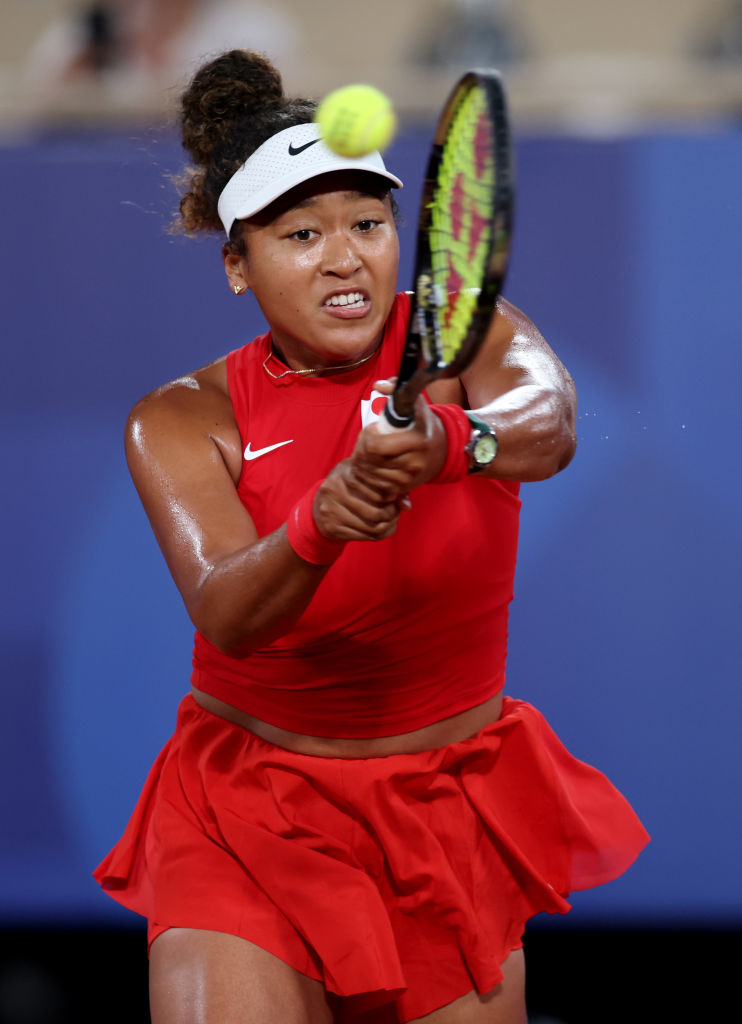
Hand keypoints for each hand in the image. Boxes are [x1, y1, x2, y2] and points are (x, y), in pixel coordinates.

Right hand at [312, 458, 403, 542]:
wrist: (320, 504)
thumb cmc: (351, 486)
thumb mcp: (365, 477)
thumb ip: (388, 486)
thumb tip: (406, 505)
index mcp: (345, 472)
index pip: (377, 489)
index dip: (391, 496)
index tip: (395, 497)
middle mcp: (334, 489)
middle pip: (375, 512)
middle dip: (392, 515)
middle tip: (396, 512)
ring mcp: (331, 510)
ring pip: (371, 528)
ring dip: (387, 526)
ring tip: (392, 521)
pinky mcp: (331, 527)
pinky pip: (363, 536)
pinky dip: (378, 534)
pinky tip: (382, 528)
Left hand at [351, 380, 447, 498]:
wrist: (441, 449)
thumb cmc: (422, 424)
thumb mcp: (414, 402)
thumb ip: (397, 388)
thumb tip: (378, 386)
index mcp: (418, 441)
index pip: (376, 446)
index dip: (367, 437)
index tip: (372, 430)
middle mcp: (415, 463)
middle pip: (370, 461)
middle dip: (361, 450)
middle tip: (365, 442)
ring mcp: (409, 479)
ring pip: (370, 475)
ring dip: (363, 464)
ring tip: (368, 454)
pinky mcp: (404, 488)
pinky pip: (376, 487)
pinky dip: (369, 477)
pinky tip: (371, 467)